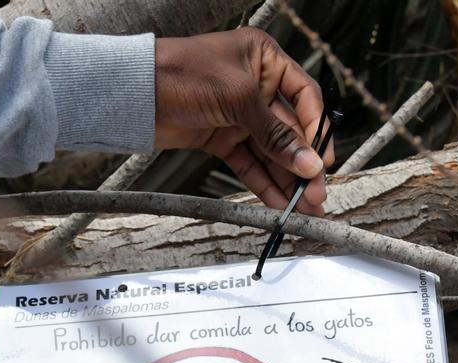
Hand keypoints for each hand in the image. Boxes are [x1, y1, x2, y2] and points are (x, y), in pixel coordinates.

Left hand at [154, 28, 333, 212]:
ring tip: (302, 208)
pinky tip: (277, 202)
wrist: (135, 93)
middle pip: (289, 130)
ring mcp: (237, 114)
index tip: (322, 160)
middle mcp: (255, 86)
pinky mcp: (220, 138)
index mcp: (264, 59)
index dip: (316, 130)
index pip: (304, 97)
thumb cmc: (182, 74)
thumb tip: (307, 162)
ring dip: (286, 179)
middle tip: (315, 193)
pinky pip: (248, 163)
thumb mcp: (238, 99)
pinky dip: (262, 182)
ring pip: (270, 152)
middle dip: (303, 164)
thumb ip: (275, 134)